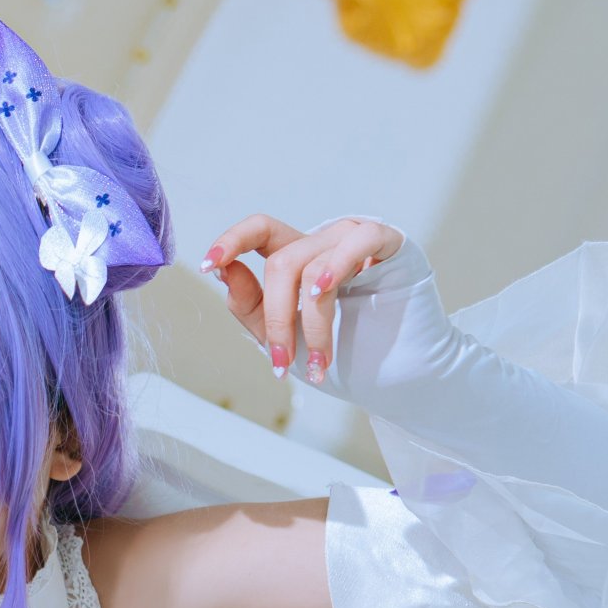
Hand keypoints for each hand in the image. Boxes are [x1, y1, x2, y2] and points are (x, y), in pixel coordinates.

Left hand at [201, 215, 403, 385]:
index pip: (260, 231)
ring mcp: (358, 241)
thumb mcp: (282, 334)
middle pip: (282, 263)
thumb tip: (225, 270)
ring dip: (312, 323)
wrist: (399, 376)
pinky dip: (336, 267)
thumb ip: (250, 305)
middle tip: (282, 363)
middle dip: (277, 318)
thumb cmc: (344, 352)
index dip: (232, 240)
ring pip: (313, 266)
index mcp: (299, 256)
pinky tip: (323, 293)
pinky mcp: (392, 245)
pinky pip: (359, 240)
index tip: (208, 266)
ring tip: (318, 362)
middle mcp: (325, 242)